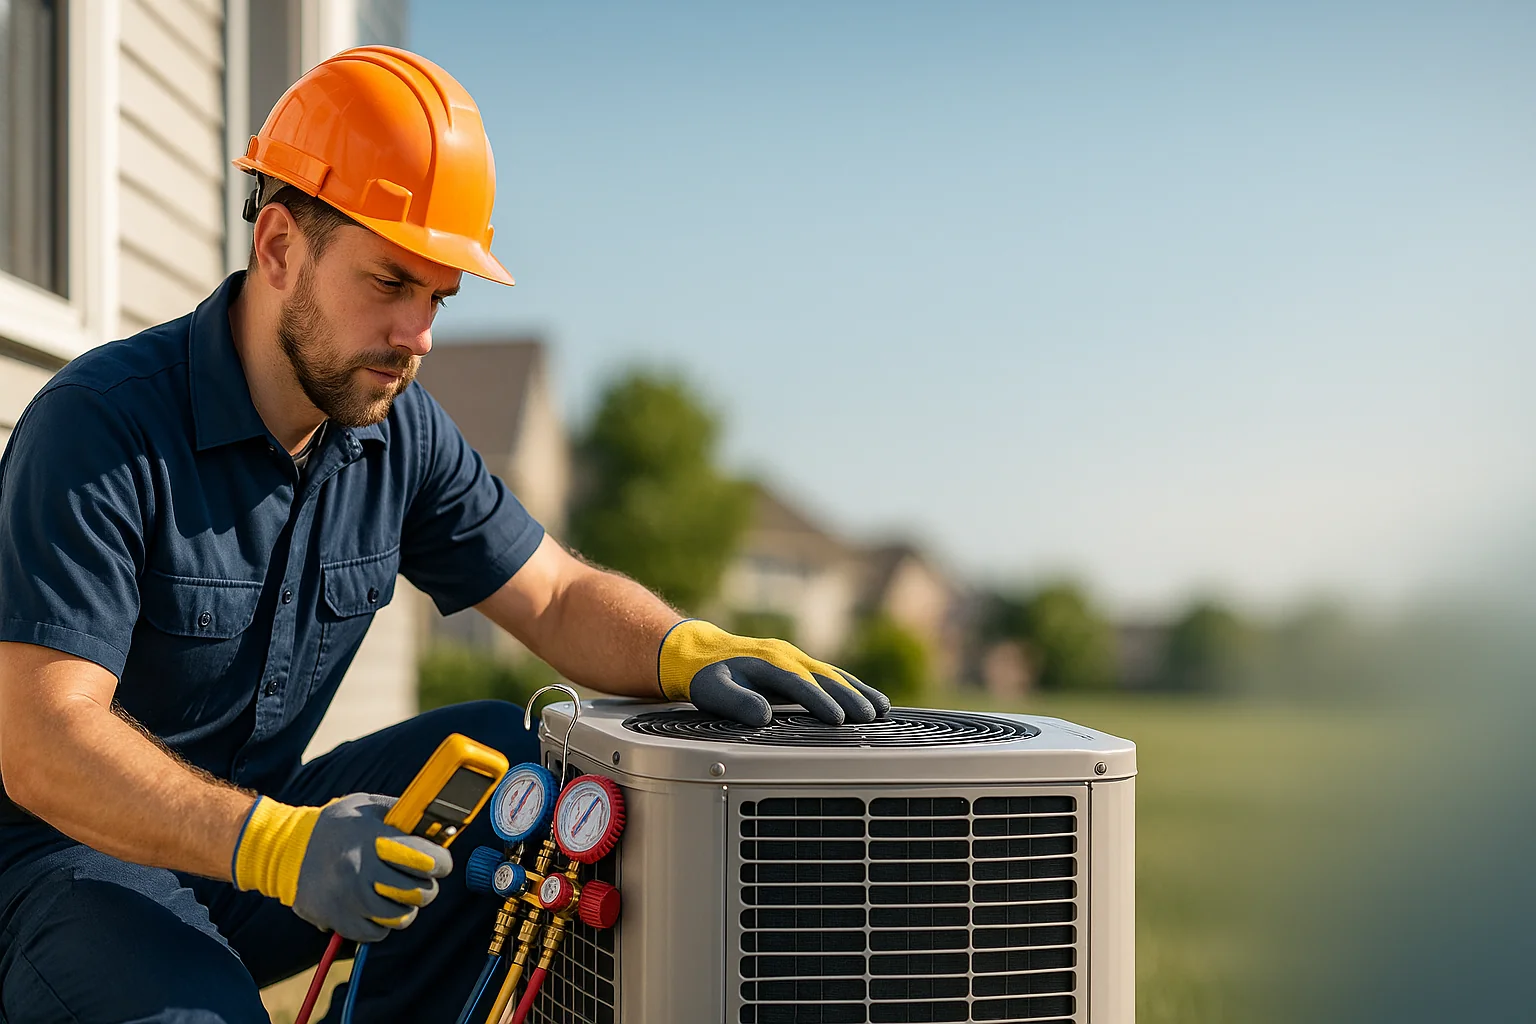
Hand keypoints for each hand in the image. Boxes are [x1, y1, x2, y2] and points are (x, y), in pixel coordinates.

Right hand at [232, 793, 451, 942]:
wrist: (287, 849)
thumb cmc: (338, 825)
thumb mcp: (369, 806)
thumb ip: (403, 814)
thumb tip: (438, 825)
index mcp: (374, 839)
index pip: (426, 859)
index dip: (442, 863)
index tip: (441, 863)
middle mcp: (362, 871)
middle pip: (419, 893)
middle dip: (427, 886)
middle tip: (420, 880)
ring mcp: (350, 899)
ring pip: (402, 917)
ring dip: (406, 907)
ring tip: (398, 894)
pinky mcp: (339, 920)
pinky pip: (378, 933)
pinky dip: (384, 924)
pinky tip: (377, 906)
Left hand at [658, 619, 890, 726]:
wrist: (701, 653)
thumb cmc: (707, 676)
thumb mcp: (714, 691)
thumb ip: (737, 703)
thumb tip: (763, 716)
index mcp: (769, 663)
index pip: (800, 684)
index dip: (820, 701)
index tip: (838, 719)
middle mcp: (787, 657)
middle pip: (825, 677)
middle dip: (850, 697)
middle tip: (872, 717)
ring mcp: (794, 658)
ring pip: (833, 674)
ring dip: (858, 691)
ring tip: (883, 708)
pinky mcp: (797, 664)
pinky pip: (829, 674)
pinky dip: (850, 686)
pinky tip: (866, 697)